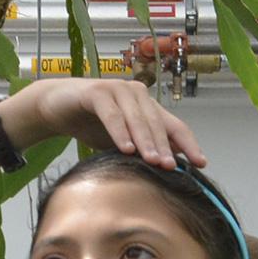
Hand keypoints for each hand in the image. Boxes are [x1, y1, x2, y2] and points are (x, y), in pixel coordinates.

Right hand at [9, 76, 203, 165]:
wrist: (56, 106)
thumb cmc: (92, 123)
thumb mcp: (122, 141)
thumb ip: (143, 149)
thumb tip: (170, 169)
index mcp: (148, 106)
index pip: (175, 125)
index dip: (189, 144)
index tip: (201, 164)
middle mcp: (137, 94)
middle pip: (157, 123)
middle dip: (165, 147)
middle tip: (172, 167)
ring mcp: (117, 89)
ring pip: (137, 118)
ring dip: (146, 141)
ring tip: (152, 161)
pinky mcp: (97, 92)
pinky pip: (112, 114)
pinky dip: (119, 132)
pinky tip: (125, 148)